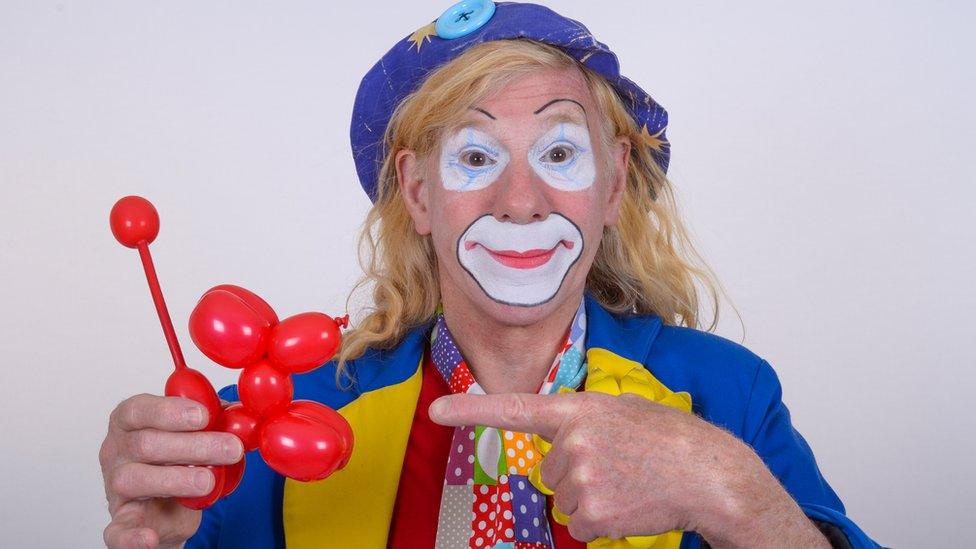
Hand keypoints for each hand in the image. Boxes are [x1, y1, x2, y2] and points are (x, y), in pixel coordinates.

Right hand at [99, 394, 242, 548]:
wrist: (169, 505)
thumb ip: (215, 419)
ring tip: (208, 481)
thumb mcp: (196, 434)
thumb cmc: (179, 459)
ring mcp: (115, 486)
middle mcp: (116, 451)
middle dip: (194, 445)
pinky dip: (131, 537)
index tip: (203, 416)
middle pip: (146, 444)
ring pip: (136, 479)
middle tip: (231, 449)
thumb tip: (242, 415)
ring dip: (177, 479)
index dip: (170, 411)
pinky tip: (149, 539)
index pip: (140, 409)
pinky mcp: (121, 520)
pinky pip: (118, 531)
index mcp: (130, 421)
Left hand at [429, 391, 829, 547]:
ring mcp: (582, 478)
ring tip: (628, 481)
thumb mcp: (621, 411)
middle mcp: (573, 441)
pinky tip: (630, 502)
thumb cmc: (668, 439)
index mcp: (578, 410)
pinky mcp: (594, 512)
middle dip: (576, 472)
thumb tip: (559, 451)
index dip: (471, 410)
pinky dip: (601, 521)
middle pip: (548, 471)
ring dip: (591, 497)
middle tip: (617, 464)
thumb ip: (581, 421)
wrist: (709, 472)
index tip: (437, 410)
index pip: (515, 409)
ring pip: (564, 499)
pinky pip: (580, 525)